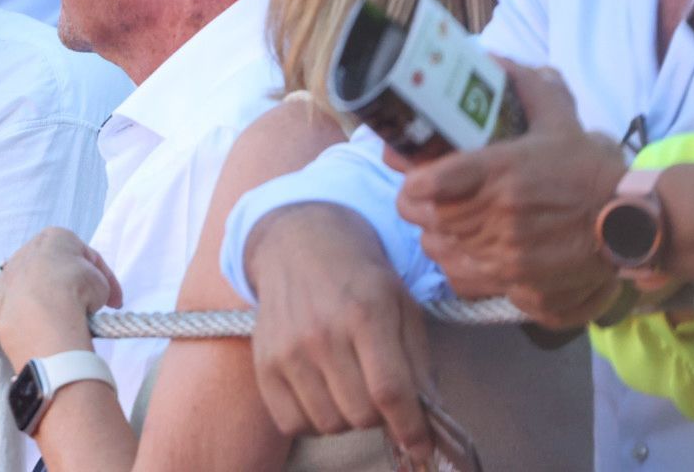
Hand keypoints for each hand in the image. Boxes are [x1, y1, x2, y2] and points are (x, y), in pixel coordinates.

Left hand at [0, 228, 121, 368]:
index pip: (83, 255)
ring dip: (35, 296)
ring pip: (20, 282)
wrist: (45, 314)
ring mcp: (6, 278)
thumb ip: (95, 281)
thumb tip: (88, 295)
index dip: (104, 278)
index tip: (114, 302)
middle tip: (85, 306)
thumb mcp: (102, 281)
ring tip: (55, 318)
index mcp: (54, 238)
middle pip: (50, 268)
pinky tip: (6, 316)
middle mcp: (25, 253)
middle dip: (67, 284)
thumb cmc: (77, 290)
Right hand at [244, 204, 434, 463]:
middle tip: (380, 396)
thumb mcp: (402, 303)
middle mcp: (321, 332)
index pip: (390, 391)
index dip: (412, 429)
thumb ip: (418, 360)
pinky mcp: (263, 362)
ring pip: (329, 424)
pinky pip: (292, 423)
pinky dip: (313, 421)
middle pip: (361, 415)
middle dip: (381, 417)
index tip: (422, 447)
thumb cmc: (359, 277)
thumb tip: (429, 417)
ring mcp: (287, 349)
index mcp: (365, 313)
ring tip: (350, 389)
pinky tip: (322, 393)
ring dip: (347, 419)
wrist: (299, 245)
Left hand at [395, 61, 625, 327]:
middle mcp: (499, 219)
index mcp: (502, 174)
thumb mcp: (561, 122)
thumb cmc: (592, 171)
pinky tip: (474, 255)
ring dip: (438, 238)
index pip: (427, 184)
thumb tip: (495, 58)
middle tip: (430, 201)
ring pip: (440, 253)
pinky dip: (462, 269)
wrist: (636, 224)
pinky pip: (467, 283)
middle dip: (420, 209)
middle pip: (425, 221)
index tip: (414, 179)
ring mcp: (509, 260)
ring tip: (451, 227)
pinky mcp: (521, 291)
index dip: (411, 183)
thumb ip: (527, 88)